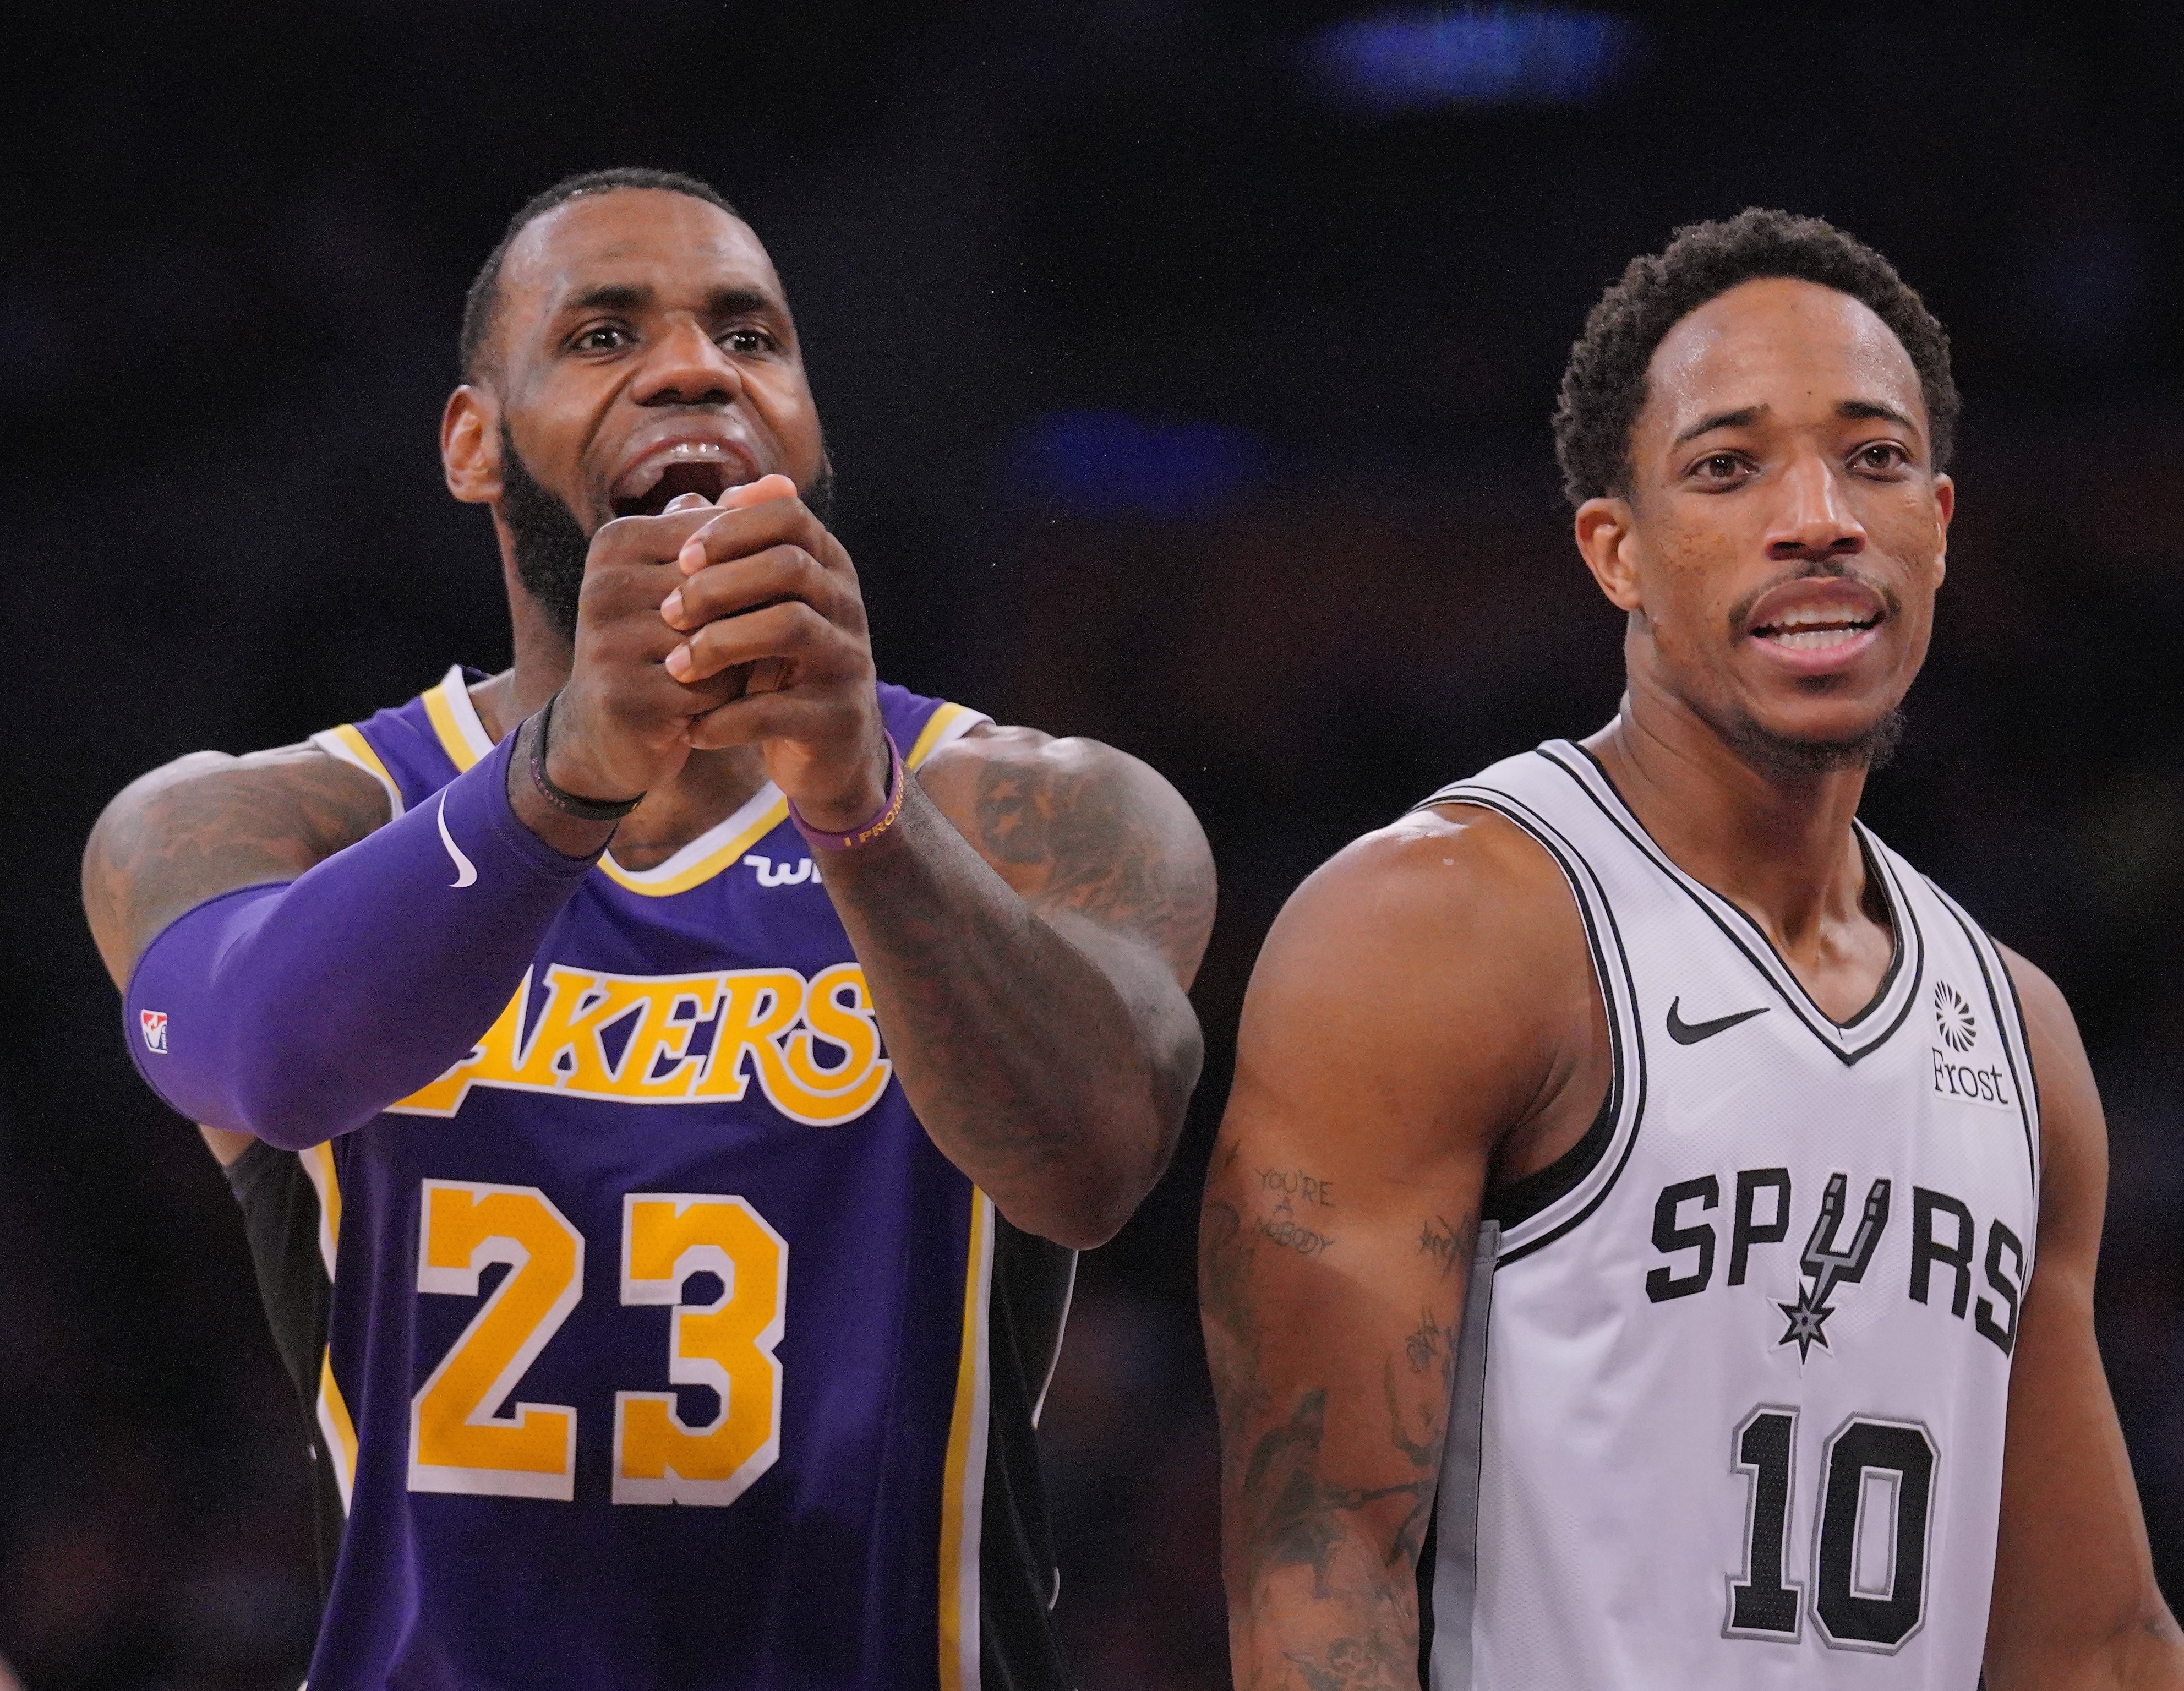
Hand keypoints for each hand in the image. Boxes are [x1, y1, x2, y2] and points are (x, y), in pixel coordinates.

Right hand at [538, 495, 761, 806]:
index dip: (750, 577)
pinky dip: (726, 701)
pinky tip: (712, 707)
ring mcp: (609, 641)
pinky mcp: (625, 696)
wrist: (608, 732)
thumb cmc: (659, 642)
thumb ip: (729, 532)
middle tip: (751, 644)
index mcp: (618, 540)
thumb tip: (783, 482)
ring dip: (739, 663)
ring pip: (723, 640)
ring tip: (726, 675)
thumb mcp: (687, 581)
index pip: (722, 541)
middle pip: (724, 591)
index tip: (750, 602)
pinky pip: (712, 689)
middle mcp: (605, 584)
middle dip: (748, 621)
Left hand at [657, 474, 887, 831]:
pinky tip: (692, 729)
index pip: (789, 517)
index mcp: (828, 568)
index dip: (732, 528)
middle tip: (669, 611)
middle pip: (789, 565)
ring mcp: (849, 661)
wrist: (829, 755)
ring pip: (790, 625)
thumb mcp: (758, 608)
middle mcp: (846, 607)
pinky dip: (727, 720)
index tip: (682, 556)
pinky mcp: (839, 717)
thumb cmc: (779, 667)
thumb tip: (684, 498)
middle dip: (719, 584)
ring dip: (721, 643)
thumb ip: (728, 557)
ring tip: (677, 667)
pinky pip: (779, 710)